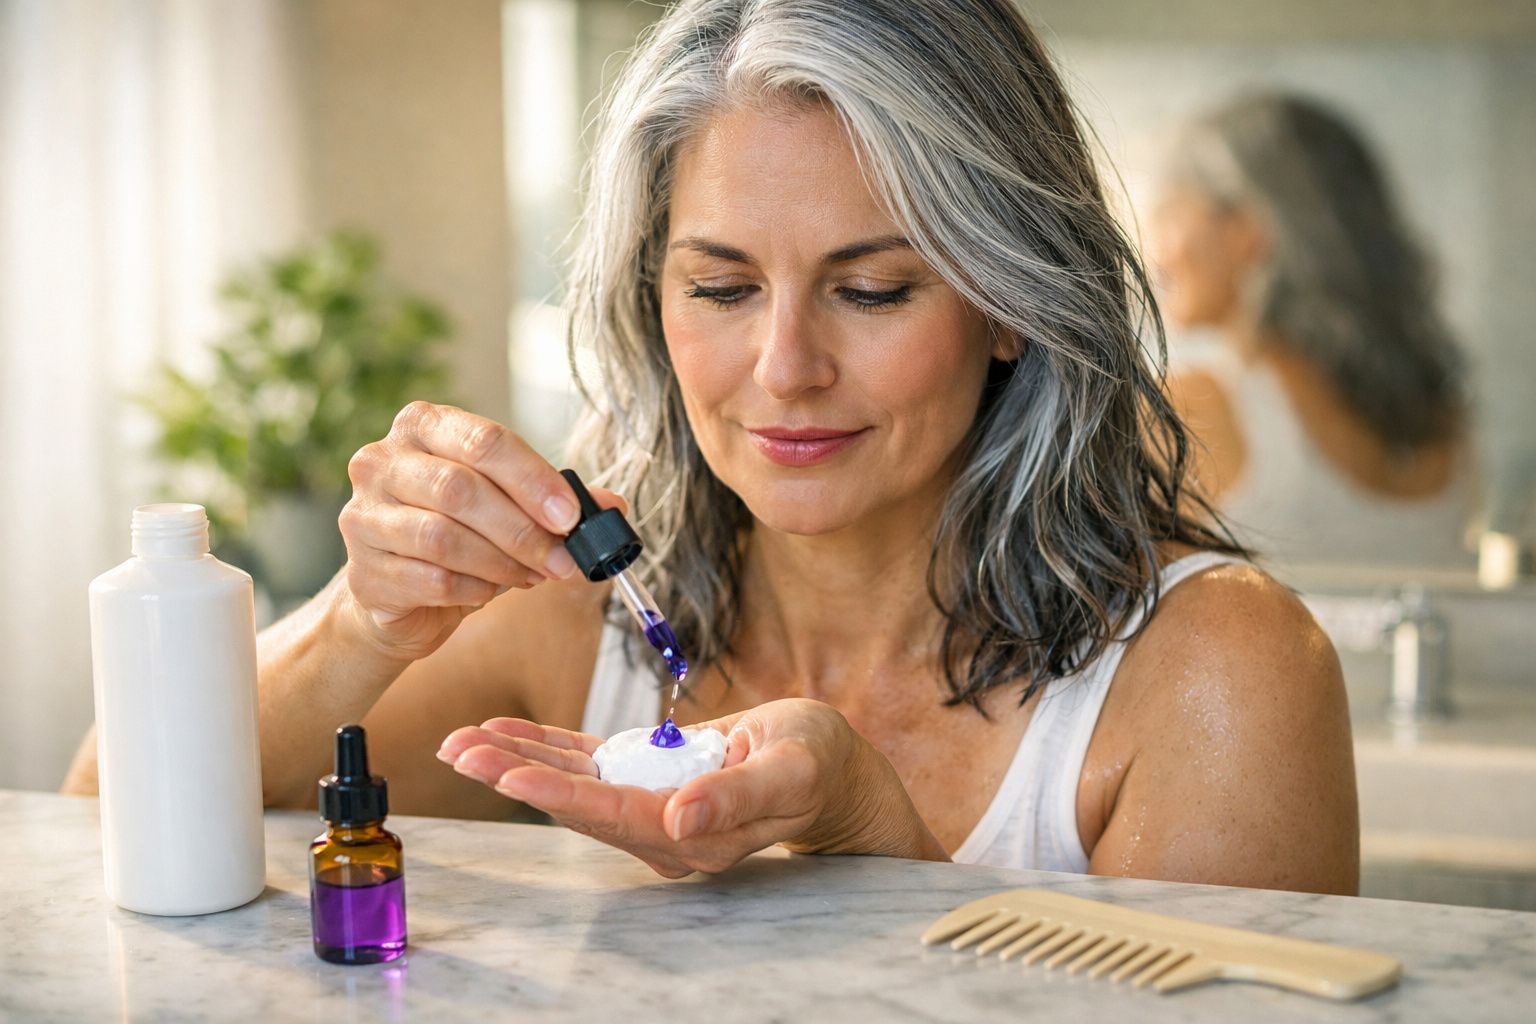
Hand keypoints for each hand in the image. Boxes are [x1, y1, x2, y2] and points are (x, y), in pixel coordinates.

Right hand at [338, 401, 624, 660]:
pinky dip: (473, 589)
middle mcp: (382, 461)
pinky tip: (492, 592)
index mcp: (423, 426)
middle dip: (523, 529)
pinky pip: (429, 579)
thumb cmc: (460, 534)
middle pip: (460, 489)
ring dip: (502, 562)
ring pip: (442, 537)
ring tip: (535, 575)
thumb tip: (614, 506)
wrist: (403, 595)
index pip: (484, 441)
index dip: (533, 479)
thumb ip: (558, 500)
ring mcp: (363, 515)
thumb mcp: (508, 505)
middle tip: (564, 559)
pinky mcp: (363, 570)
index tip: (571, 515)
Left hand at [437, 699, 947, 877]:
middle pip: (575, 803)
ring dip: (515, 759)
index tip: (508, 774)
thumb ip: (738, 797)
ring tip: (462, 739)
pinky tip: (506, 730)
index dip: (557, 793)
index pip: (613, 814)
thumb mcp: (792, 770)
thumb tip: (680, 820)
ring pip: (570, 783)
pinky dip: (545, 745)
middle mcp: (660, 828)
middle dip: (514, 776)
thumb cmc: (819, 764)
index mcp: (693, 835)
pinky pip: (587, 762)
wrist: (829, 765)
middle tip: (457, 748)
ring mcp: (649, 805)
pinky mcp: (647, 778)